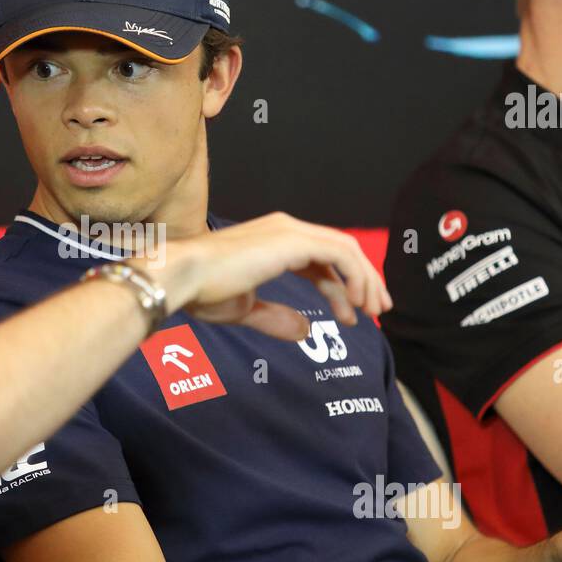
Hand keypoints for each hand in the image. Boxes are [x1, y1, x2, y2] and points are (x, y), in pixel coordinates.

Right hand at [139, 212, 391, 340]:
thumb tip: (305, 331)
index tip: (352, 315)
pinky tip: (356, 302)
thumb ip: (276, 318)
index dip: (341, 286)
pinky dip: (354, 277)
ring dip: (364, 281)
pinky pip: (339, 254)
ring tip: (372, 311)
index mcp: (274, 241)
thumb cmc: (202, 291)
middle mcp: (286, 229)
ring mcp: (290, 231)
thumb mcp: (246, 309)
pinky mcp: (294, 240)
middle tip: (377, 310)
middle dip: (363, 281)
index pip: (321, 259)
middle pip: (340, 251)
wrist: (183, 277)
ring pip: (345, 250)